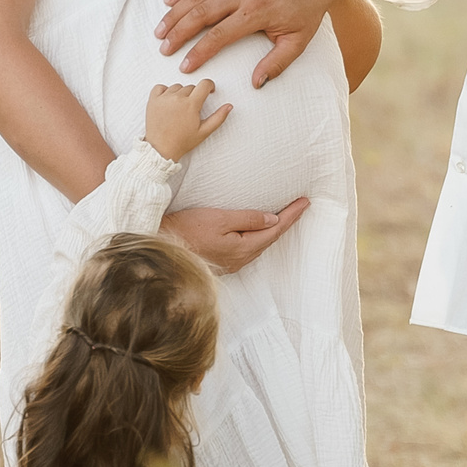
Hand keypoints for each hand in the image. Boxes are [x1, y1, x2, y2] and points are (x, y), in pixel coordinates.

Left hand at [142, 80, 229, 160]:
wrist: (161, 149)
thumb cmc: (182, 142)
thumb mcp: (204, 131)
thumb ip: (218, 117)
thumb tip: (229, 106)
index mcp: (191, 104)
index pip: (204, 84)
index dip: (209, 86)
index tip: (209, 91)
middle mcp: (177, 98)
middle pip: (191, 87)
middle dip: (194, 94)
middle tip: (192, 108)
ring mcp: (164, 98)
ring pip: (176, 87)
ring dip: (180, 93)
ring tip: (179, 107)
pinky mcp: (153, 101)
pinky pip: (160, 87)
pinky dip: (164, 91)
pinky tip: (167, 101)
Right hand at [155, 0, 330, 88]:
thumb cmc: (306, 10)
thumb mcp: (297, 41)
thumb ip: (276, 64)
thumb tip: (256, 84)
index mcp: (256, 11)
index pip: (220, 35)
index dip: (199, 52)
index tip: (185, 66)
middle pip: (200, 12)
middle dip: (178, 31)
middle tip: (163, 47)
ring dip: (176, 12)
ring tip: (160, 29)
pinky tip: (170, 0)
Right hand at [161, 199, 310, 272]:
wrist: (160, 247)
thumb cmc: (187, 230)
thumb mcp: (220, 219)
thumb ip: (248, 219)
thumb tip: (273, 220)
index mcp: (243, 249)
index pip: (275, 230)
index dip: (292, 215)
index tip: (306, 202)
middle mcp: (240, 260)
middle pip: (270, 239)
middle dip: (287, 222)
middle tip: (300, 206)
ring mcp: (230, 263)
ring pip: (259, 244)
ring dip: (273, 230)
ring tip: (285, 216)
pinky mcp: (221, 262)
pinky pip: (248, 248)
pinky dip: (259, 236)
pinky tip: (259, 230)